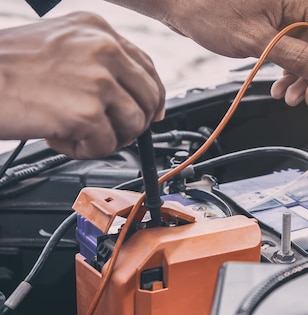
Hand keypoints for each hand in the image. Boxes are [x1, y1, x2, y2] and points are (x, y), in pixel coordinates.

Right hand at [0, 12, 164, 158]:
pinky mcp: (87, 113)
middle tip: (105, 130)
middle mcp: (103, 50)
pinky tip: (57, 136)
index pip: (147, 68)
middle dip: (131, 122)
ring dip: (107, 138)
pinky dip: (82, 150)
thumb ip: (100, 64)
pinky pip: (106, 146)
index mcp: (98, 31)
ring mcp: (98, 80)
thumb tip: (137, 96)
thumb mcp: (61, 46)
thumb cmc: (6, 67)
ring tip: (74, 131)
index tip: (150, 113)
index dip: (152, 97)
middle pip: (148, 100)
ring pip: (134, 125)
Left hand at [107, 0, 307, 106]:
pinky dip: (287, 72)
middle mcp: (294, 6)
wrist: (179, 4)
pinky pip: (289, 53)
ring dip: (301, 79)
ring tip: (290, 98)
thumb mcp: (257, 39)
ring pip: (305, 53)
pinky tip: (279, 88)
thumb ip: (295, 56)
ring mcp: (282, 18)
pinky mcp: (271, 28)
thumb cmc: (209, 8)